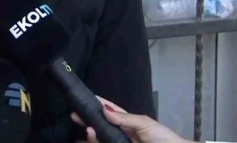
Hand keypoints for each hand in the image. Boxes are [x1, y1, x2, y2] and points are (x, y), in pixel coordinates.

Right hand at [72, 96, 192, 142]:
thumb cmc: (162, 137)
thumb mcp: (144, 123)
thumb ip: (124, 118)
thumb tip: (105, 109)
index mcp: (127, 122)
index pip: (109, 111)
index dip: (96, 104)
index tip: (82, 99)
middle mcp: (120, 133)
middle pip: (100, 125)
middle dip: (88, 120)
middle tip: (75, 115)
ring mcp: (119, 142)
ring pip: (101, 138)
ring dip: (92, 135)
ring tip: (89, 130)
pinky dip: (96, 142)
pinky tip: (92, 138)